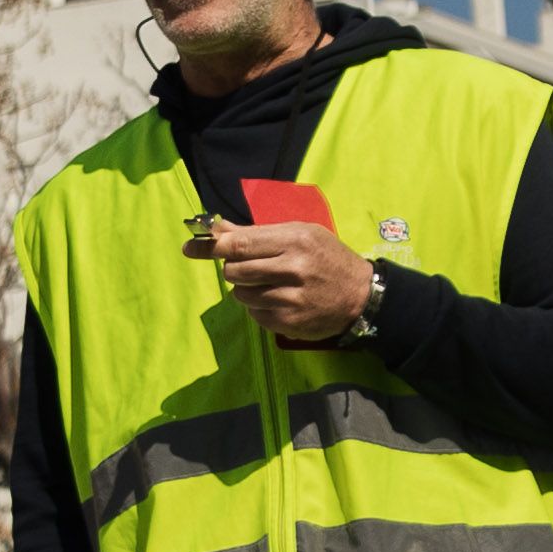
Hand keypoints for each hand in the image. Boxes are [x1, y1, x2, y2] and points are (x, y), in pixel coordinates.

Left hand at [190, 217, 373, 339]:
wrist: (362, 296)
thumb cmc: (328, 259)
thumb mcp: (301, 235)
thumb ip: (258, 233)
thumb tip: (217, 229)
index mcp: (295, 240)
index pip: (240, 244)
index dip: (211, 247)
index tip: (190, 248)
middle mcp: (293, 268)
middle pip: (235, 270)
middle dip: (234, 269)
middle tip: (251, 268)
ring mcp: (291, 298)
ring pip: (241, 294)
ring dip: (247, 289)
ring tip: (270, 285)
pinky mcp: (289, 321)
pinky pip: (254, 313)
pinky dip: (259, 307)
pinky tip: (279, 300)